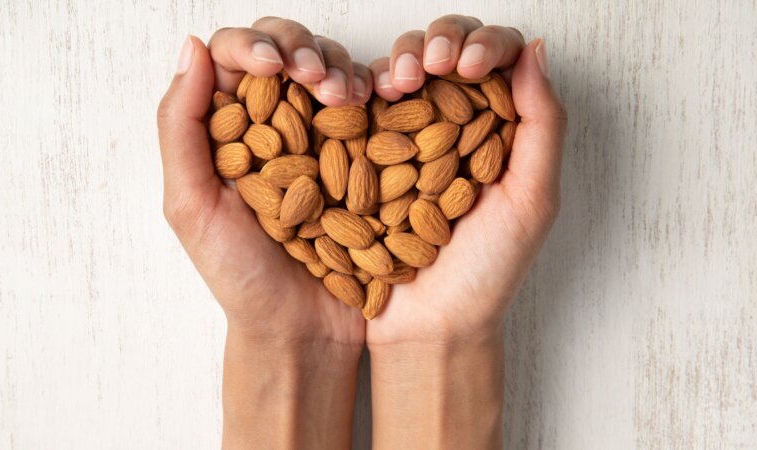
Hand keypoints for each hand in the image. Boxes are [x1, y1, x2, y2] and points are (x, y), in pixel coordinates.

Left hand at [156, 20, 370, 447]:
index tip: (272, 65)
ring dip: (337, 67)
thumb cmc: (241, 277)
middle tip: (316, 77)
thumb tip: (192, 49)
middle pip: (283, 51)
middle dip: (300, 50)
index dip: (252, 45)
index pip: (231, 59)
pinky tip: (374, 103)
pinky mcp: (360, 154)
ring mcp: (320, 137)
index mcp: (226, 130)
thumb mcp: (192, 206)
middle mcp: (272, 124)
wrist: (303, 328)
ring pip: (328, 70)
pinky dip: (372, 92)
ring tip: (347, 95)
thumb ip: (181, 128)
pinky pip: (368, 106)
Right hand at [364, 15, 566, 448]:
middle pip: (450, 50)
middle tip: (429, 67)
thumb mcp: (531, 200)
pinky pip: (364, 106)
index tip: (468, 67)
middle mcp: (456, 124)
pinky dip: (362, 89)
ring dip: (400, 60)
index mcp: (502, 128)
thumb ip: (543, 125)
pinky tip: (363, 96)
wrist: (428, 325)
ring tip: (394, 83)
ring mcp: (410, 137)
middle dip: (439, 42)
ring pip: (405, 69)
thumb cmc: (487, 273)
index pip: (501, 58)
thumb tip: (536, 50)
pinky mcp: (368, 154)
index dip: (484, 43)